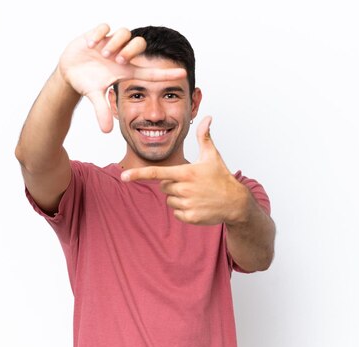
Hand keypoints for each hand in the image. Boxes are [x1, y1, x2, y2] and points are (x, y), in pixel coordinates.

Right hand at [58, 23, 186, 132]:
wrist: (70, 71)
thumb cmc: (87, 82)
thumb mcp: (95, 96)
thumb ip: (102, 111)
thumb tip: (106, 131)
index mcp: (125, 70)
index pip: (150, 72)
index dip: (166, 73)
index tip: (182, 74)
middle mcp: (121, 55)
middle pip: (139, 44)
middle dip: (130, 50)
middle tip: (117, 59)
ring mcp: (110, 44)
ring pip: (124, 33)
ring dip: (115, 43)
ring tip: (102, 54)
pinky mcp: (96, 35)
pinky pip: (104, 27)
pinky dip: (99, 34)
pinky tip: (91, 45)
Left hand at [121, 117, 249, 224]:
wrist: (235, 202)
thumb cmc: (222, 177)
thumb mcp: (212, 156)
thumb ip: (204, 136)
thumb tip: (207, 118)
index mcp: (186, 173)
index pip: (157, 173)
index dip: (138, 174)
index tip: (123, 176)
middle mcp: (184, 189)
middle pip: (164, 186)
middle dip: (172, 184)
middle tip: (191, 183)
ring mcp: (187, 204)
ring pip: (169, 200)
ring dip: (178, 198)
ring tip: (196, 194)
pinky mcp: (190, 217)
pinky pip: (176, 213)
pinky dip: (184, 210)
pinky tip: (197, 205)